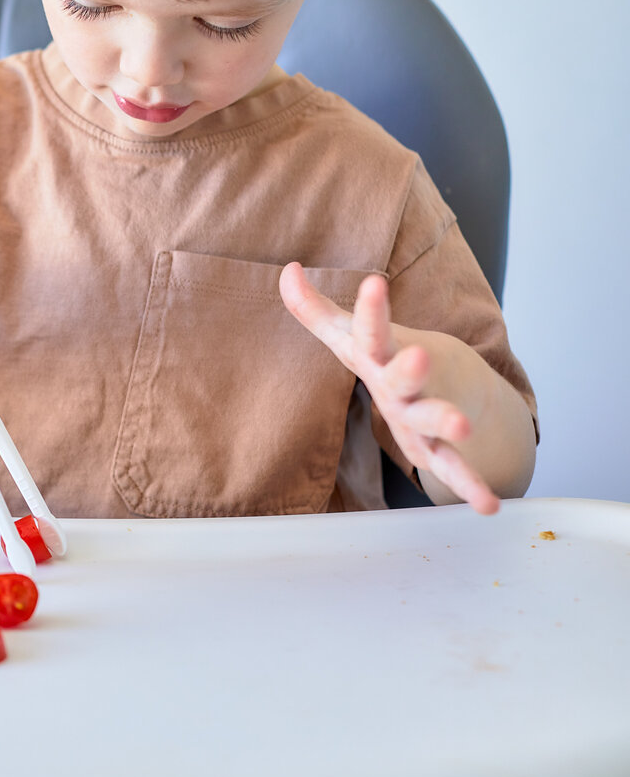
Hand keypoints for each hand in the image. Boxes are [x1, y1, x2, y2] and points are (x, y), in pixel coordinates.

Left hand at [278, 262, 499, 514]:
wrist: (452, 378)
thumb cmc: (387, 357)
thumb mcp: (347, 336)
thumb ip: (314, 309)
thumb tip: (288, 271)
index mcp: (380, 354)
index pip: (371, 329)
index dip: (371, 308)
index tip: (375, 282)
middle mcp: (404, 383)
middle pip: (405, 377)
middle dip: (411, 369)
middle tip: (420, 356)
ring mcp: (421, 415)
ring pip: (431, 420)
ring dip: (445, 422)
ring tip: (463, 427)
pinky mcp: (431, 446)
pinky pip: (450, 466)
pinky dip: (469, 485)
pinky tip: (489, 505)